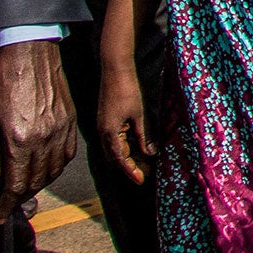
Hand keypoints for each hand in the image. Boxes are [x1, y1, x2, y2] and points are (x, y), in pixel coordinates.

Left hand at [0, 41, 77, 222]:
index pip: (16, 185)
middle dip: (22, 197)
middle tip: (10, 202)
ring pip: (54, 170)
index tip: (0, 217)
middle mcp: (43, 139)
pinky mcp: (70, 121)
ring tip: (27, 186)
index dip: (6, 205)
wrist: (31, 56)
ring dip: (40, 184)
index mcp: (20, 141)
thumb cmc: (5, 85)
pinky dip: (57, 167)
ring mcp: (60, 130)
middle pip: (36, 181)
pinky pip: (67, 154)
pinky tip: (47, 168)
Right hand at [96, 62, 152, 186]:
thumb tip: (150, 154)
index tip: (141, 181)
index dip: (131, 172)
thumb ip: (143, 135)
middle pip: (114, 158)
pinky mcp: (105, 121)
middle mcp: (103, 133)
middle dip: (127, 168)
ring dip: (124, 158)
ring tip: (140, 164)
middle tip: (143, 174)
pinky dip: (122, 147)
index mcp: (110, 134)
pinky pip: (112, 140)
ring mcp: (102, 127)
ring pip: (112, 150)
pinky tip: (133, 147)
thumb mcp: (139, 115)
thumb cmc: (128, 90)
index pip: (120, 160)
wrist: (115, 71)